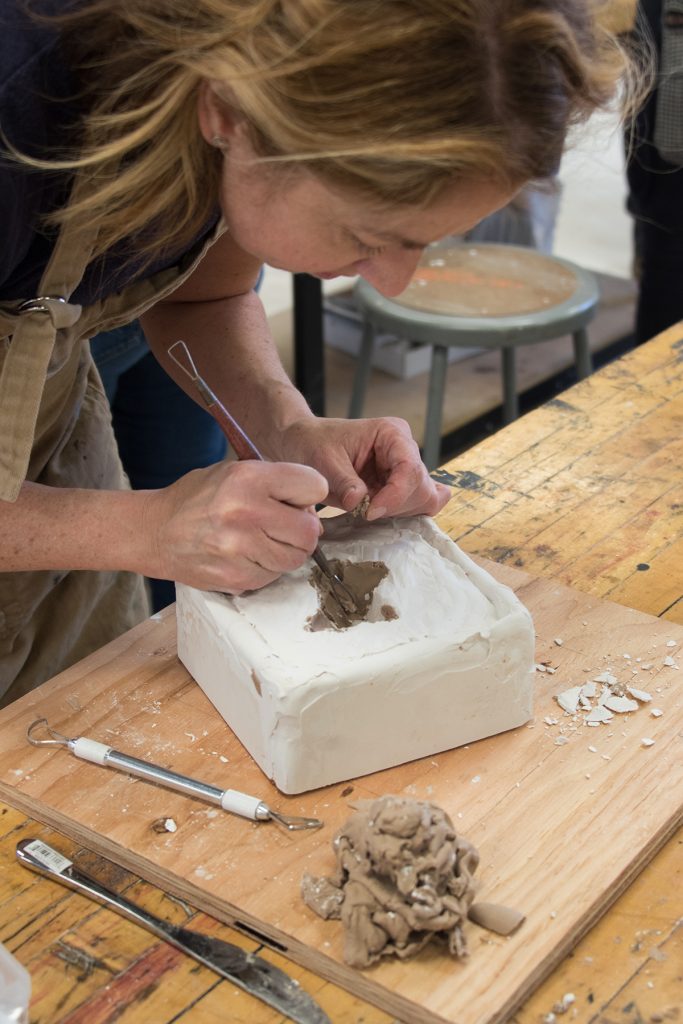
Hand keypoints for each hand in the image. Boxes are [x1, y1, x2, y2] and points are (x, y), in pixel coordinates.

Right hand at [143, 460, 327, 591]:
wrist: (156, 532)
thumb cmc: (199, 498)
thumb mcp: (233, 472)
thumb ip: (275, 483)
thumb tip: (313, 512)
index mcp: (248, 478)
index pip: (314, 487)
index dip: (309, 496)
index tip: (297, 501)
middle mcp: (245, 512)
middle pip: (309, 530)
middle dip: (302, 529)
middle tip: (284, 526)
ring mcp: (239, 549)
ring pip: (295, 558)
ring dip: (286, 551)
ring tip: (262, 540)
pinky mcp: (235, 578)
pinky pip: (273, 576)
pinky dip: (266, 568)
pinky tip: (246, 555)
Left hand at [276, 416, 450, 519]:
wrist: (305, 444)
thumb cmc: (314, 444)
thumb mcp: (323, 461)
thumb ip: (343, 481)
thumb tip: (358, 502)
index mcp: (391, 433)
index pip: (409, 468)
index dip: (396, 495)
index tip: (370, 512)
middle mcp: (404, 449)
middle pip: (421, 487)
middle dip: (395, 506)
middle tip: (364, 511)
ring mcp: (405, 469)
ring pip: (423, 499)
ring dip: (398, 512)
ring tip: (367, 508)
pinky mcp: (400, 486)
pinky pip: (419, 504)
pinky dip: (405, 514)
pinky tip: (382, 512)